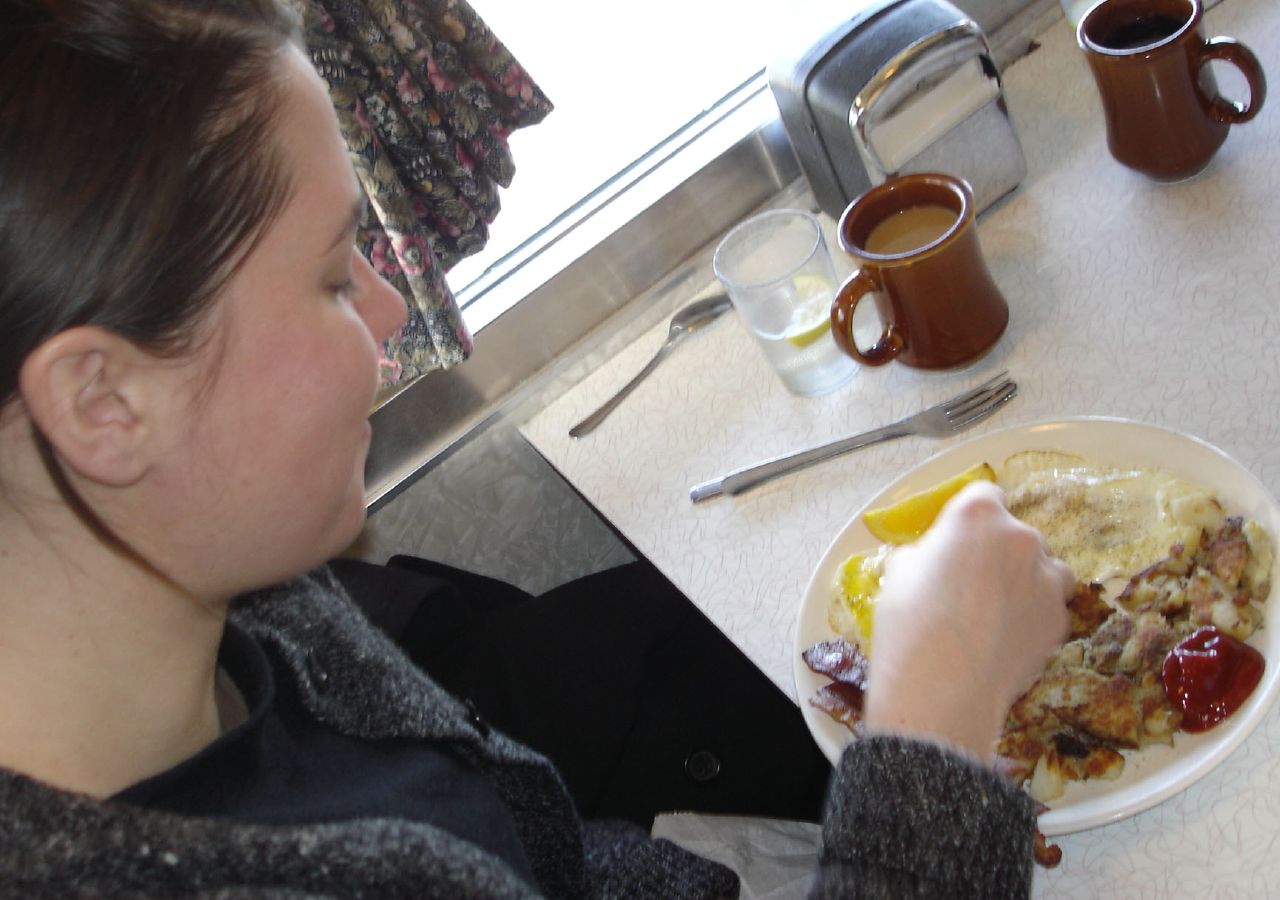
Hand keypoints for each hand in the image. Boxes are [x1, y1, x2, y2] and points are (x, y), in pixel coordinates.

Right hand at [863, 480, 1072, 761]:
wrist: (941, 690)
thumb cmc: (908, 623)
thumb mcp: (899, 572)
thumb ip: (928, 552)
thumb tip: (936, 559)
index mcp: (977, 513)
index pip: (984, 493)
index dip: (969, 518)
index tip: (957, 539)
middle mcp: (1021, 536)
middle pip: (1014, 533)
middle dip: (996, 552)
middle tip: (969, 586)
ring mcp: (1048, 578)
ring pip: (1042, 569)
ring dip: (1024, 581)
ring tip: (994, 614)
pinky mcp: (1060, 619)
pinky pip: (1047, 607)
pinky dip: (1031, 617)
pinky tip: (1004, 640)